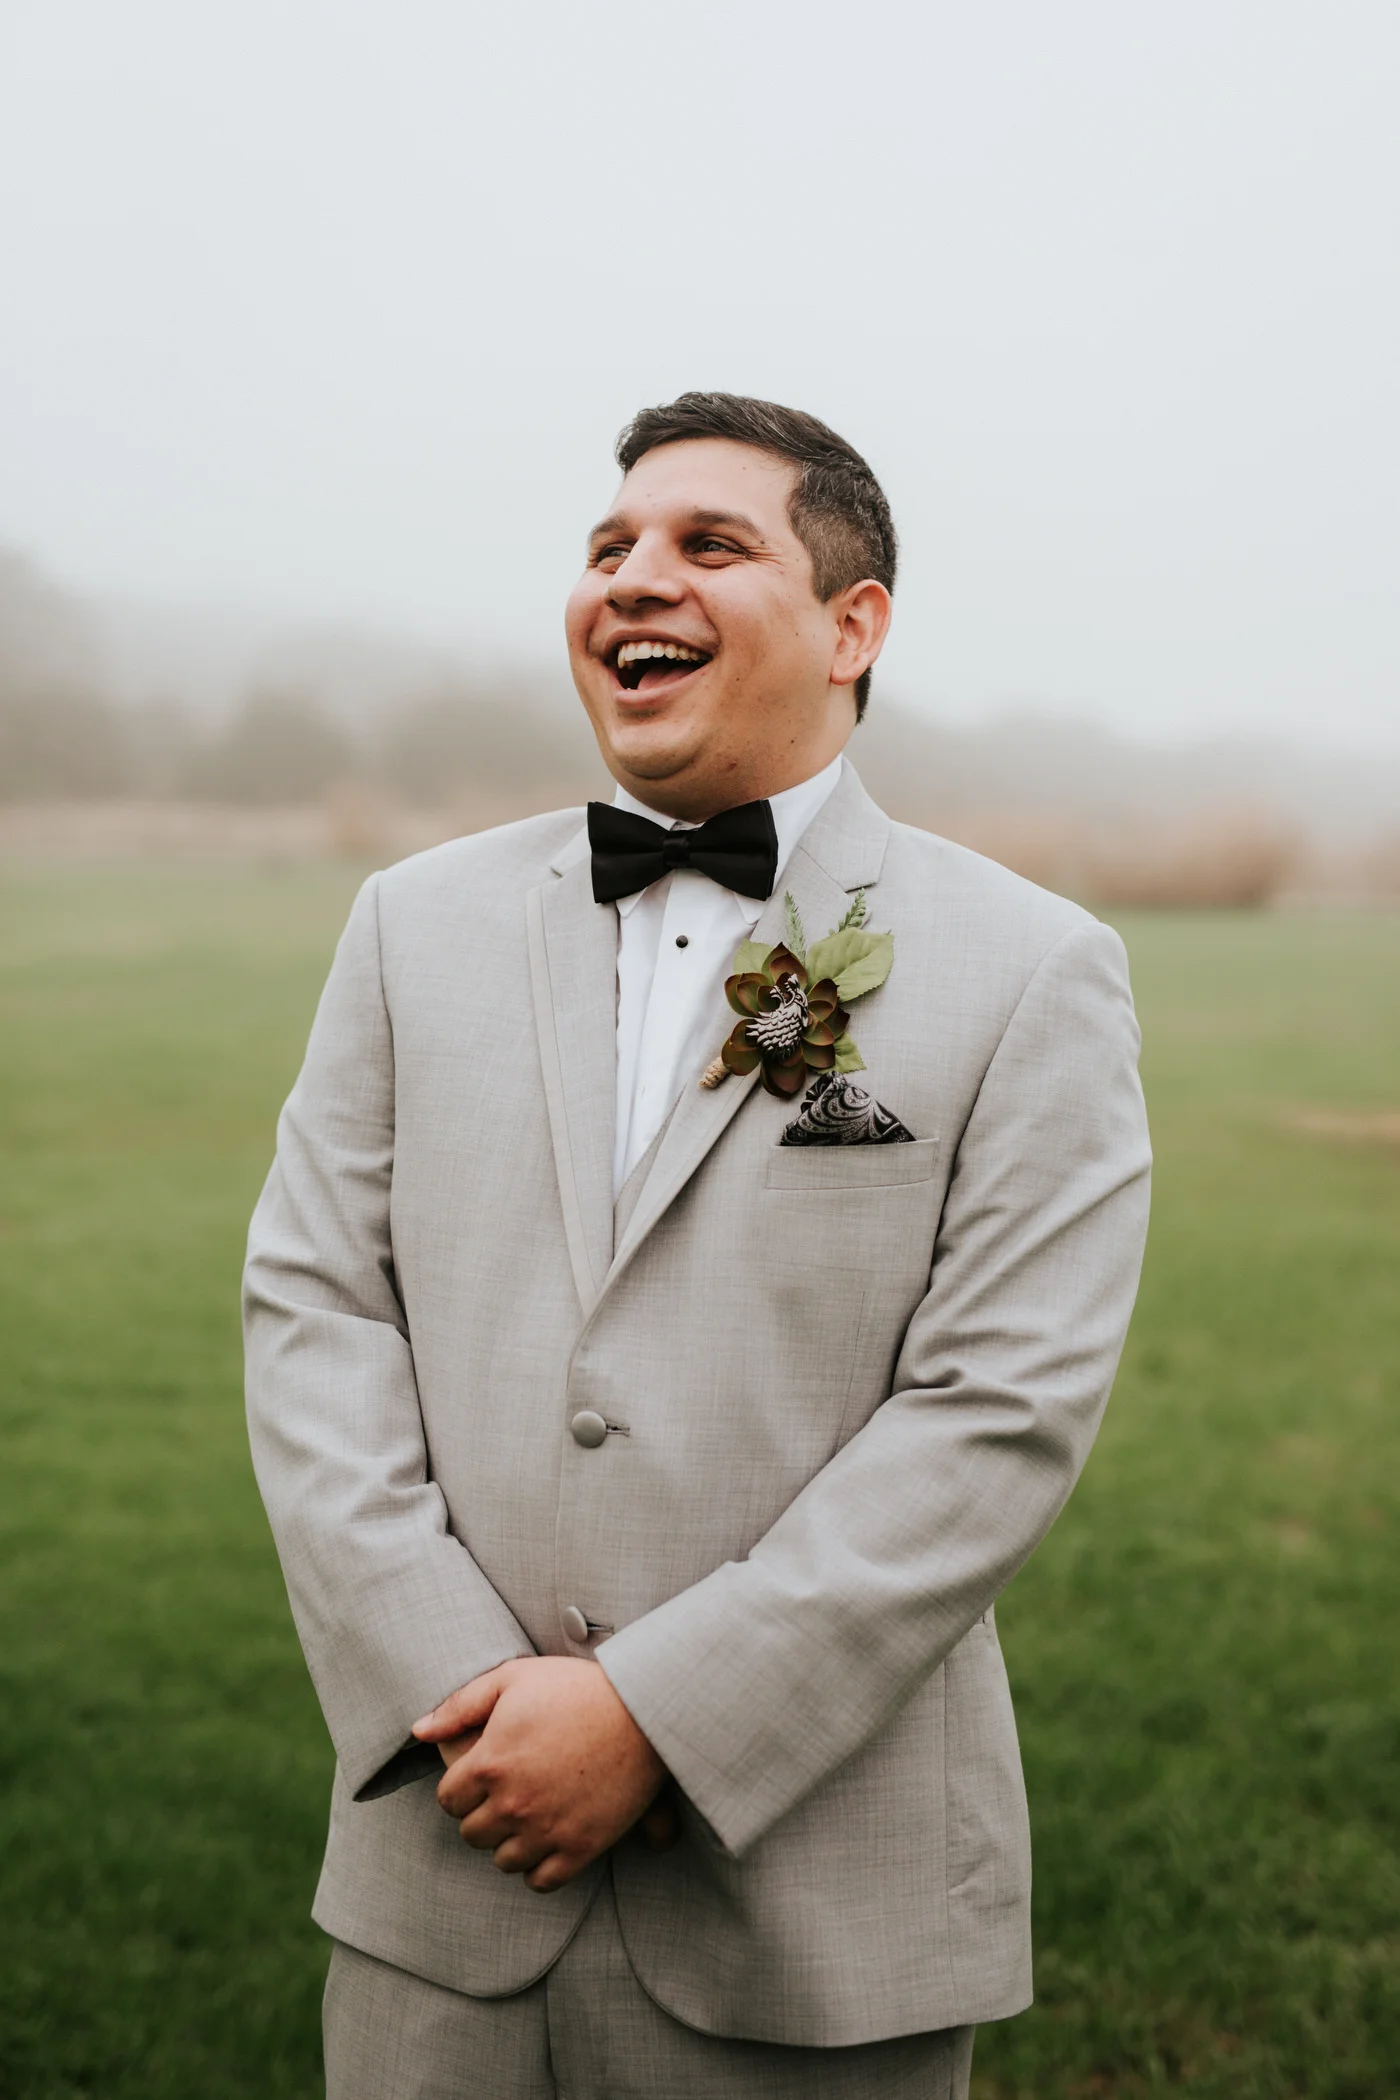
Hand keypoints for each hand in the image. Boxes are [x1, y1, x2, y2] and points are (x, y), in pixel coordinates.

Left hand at [412, 1657, 669, 1892]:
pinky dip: (539, 1868)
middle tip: (505, 1796)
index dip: (461, 1789)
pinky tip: (548, 1841)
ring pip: (503, 1861)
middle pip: (472, 1834)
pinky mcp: (580, 1848)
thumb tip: (418, 1730)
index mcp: (489, 1763)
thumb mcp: (512, 1679)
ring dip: (509, 1842)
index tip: (480, 1779)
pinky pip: (541, 1881)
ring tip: (528, 1818)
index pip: (448, 1801)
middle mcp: (512, 1803)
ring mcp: (546, 1830)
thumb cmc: (575, 1687)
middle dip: (482, 1815)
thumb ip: (460, 1705)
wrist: (641, 1708)